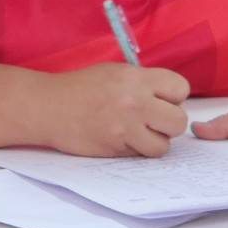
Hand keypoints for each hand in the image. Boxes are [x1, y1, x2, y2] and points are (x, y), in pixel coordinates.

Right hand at [42, 64, 190, 156]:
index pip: (180, 88)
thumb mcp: (113, 73)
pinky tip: (121, 139)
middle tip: (150, 120)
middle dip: (168, 123)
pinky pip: (142, 154)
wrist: (47, 107)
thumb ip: (143, 83)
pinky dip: (136, 150)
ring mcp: (126, 126)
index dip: (172, 97)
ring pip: (164, 144)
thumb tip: (169, 99)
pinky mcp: (116, 146)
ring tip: (135, 132)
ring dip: (153, 141)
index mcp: (135, 78)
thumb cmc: (79, 88)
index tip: (158, 100)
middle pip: (179, 120)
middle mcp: (135, 101)